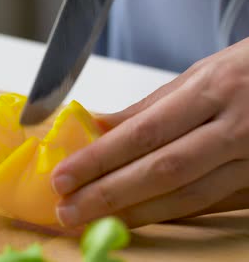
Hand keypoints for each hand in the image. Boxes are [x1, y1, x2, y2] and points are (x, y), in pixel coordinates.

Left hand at [51, 37, 248, 227]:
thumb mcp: (201, 74)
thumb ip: (149, 107)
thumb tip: (97, 126)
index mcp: (214, 90)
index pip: (144, 132)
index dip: (99, 159)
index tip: (63, 177)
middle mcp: (237, 128)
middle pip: (163, 171)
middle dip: (108, 194)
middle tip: (68, 210)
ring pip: (189, 197)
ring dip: (136, 213)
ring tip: (94, 220)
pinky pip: (212, 206)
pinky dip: (171, 215)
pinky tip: (139, 219)